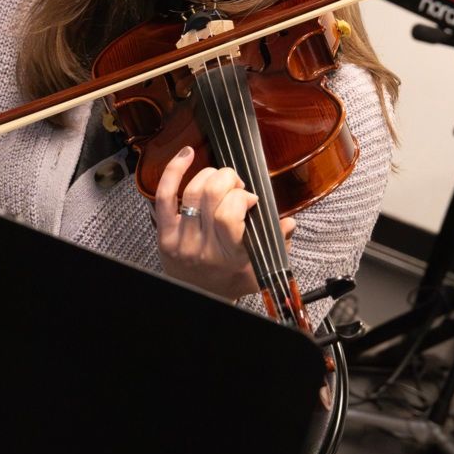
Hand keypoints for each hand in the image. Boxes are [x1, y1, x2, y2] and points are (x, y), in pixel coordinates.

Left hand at [152, 145, 294, 300]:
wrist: (199, 298)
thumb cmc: (231, 280)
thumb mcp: (260, 269)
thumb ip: (277, 245)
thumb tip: (289, 223)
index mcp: (230, 255)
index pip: (229, 214)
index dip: (241, 196)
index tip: (249, 199)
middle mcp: (203, 247)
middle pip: (210, 194)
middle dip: (228, 178)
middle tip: (236, 185)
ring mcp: (180, 240)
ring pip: (192, 191)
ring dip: (210, 174)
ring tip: (220, 179)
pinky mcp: (163, 233)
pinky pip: (164, 195)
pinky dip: (174, 171)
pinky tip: (186, 154)